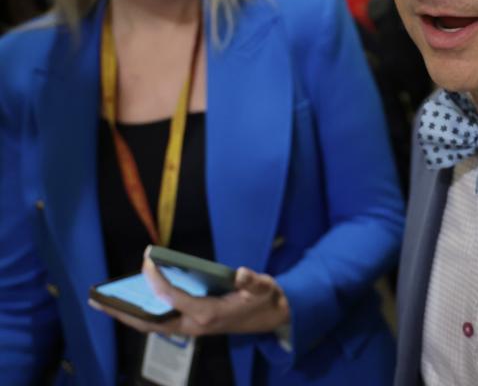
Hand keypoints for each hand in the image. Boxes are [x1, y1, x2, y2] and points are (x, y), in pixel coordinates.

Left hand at [89, 253, 289, 336]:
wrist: (271, 318)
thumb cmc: (264, 300)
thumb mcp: (264, 287)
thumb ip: (252, 281)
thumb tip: (240, 273)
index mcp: (208, 313)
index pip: (172, 297)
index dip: (157, 279)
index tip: (147, 260)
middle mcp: (193, 324)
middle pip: (150, 321)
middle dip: (123, 311)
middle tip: (97, 299)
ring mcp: (190, 327)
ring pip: (151, 324)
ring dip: (127, 315)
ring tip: (104, 303)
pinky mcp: (190, 325)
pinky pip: (159, 322)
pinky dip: (141, 314)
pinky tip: (129, 304)